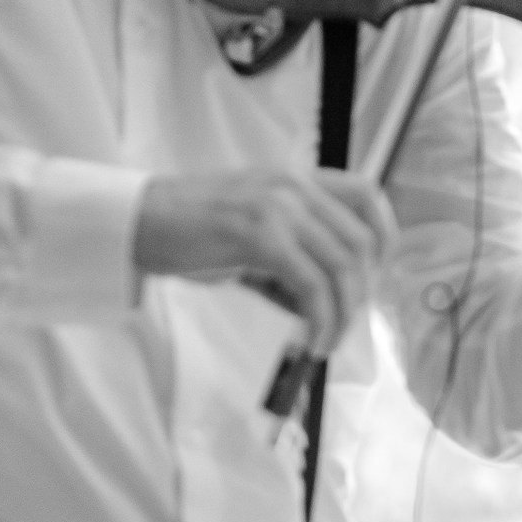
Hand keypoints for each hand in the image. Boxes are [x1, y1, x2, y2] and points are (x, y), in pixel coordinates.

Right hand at [132, 168, 397, 357]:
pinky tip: (311, 341)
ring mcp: (277, 208)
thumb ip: (292, 255)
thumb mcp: (253, 231)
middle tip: (342, 325)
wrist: (136, 222)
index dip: (385, 235)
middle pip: (360, 242)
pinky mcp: (259, 235)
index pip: (366, 194)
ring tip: (326, 341)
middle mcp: (294, 187)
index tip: (375, 275)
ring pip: (341, 267)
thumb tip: (321, 304)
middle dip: (360, 293)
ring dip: (342, 314)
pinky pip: (311, 285)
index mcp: (296, 180)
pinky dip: (320, 319)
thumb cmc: (191, 232)